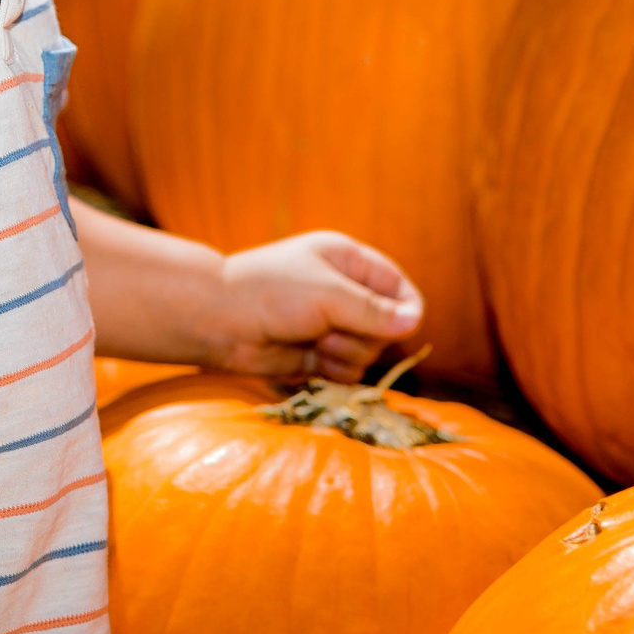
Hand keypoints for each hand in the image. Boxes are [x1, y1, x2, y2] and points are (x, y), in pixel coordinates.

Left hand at [207, 231, 423, 382]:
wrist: (218, 322)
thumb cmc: (269, 292)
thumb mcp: (327, 293)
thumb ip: (373, 310)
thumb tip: (415, 322)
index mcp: (347, 261)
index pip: (398, 287)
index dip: (406, 309)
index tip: (401, 327)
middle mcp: (343, 292)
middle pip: (388, 327)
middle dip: (363, 335)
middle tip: (328, 329)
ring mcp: (331, 325)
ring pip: (369, 353)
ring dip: (345, 354)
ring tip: (313, 342)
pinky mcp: (318, 355)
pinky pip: (347, 372)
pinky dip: (332, 371)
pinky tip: (308, 361)